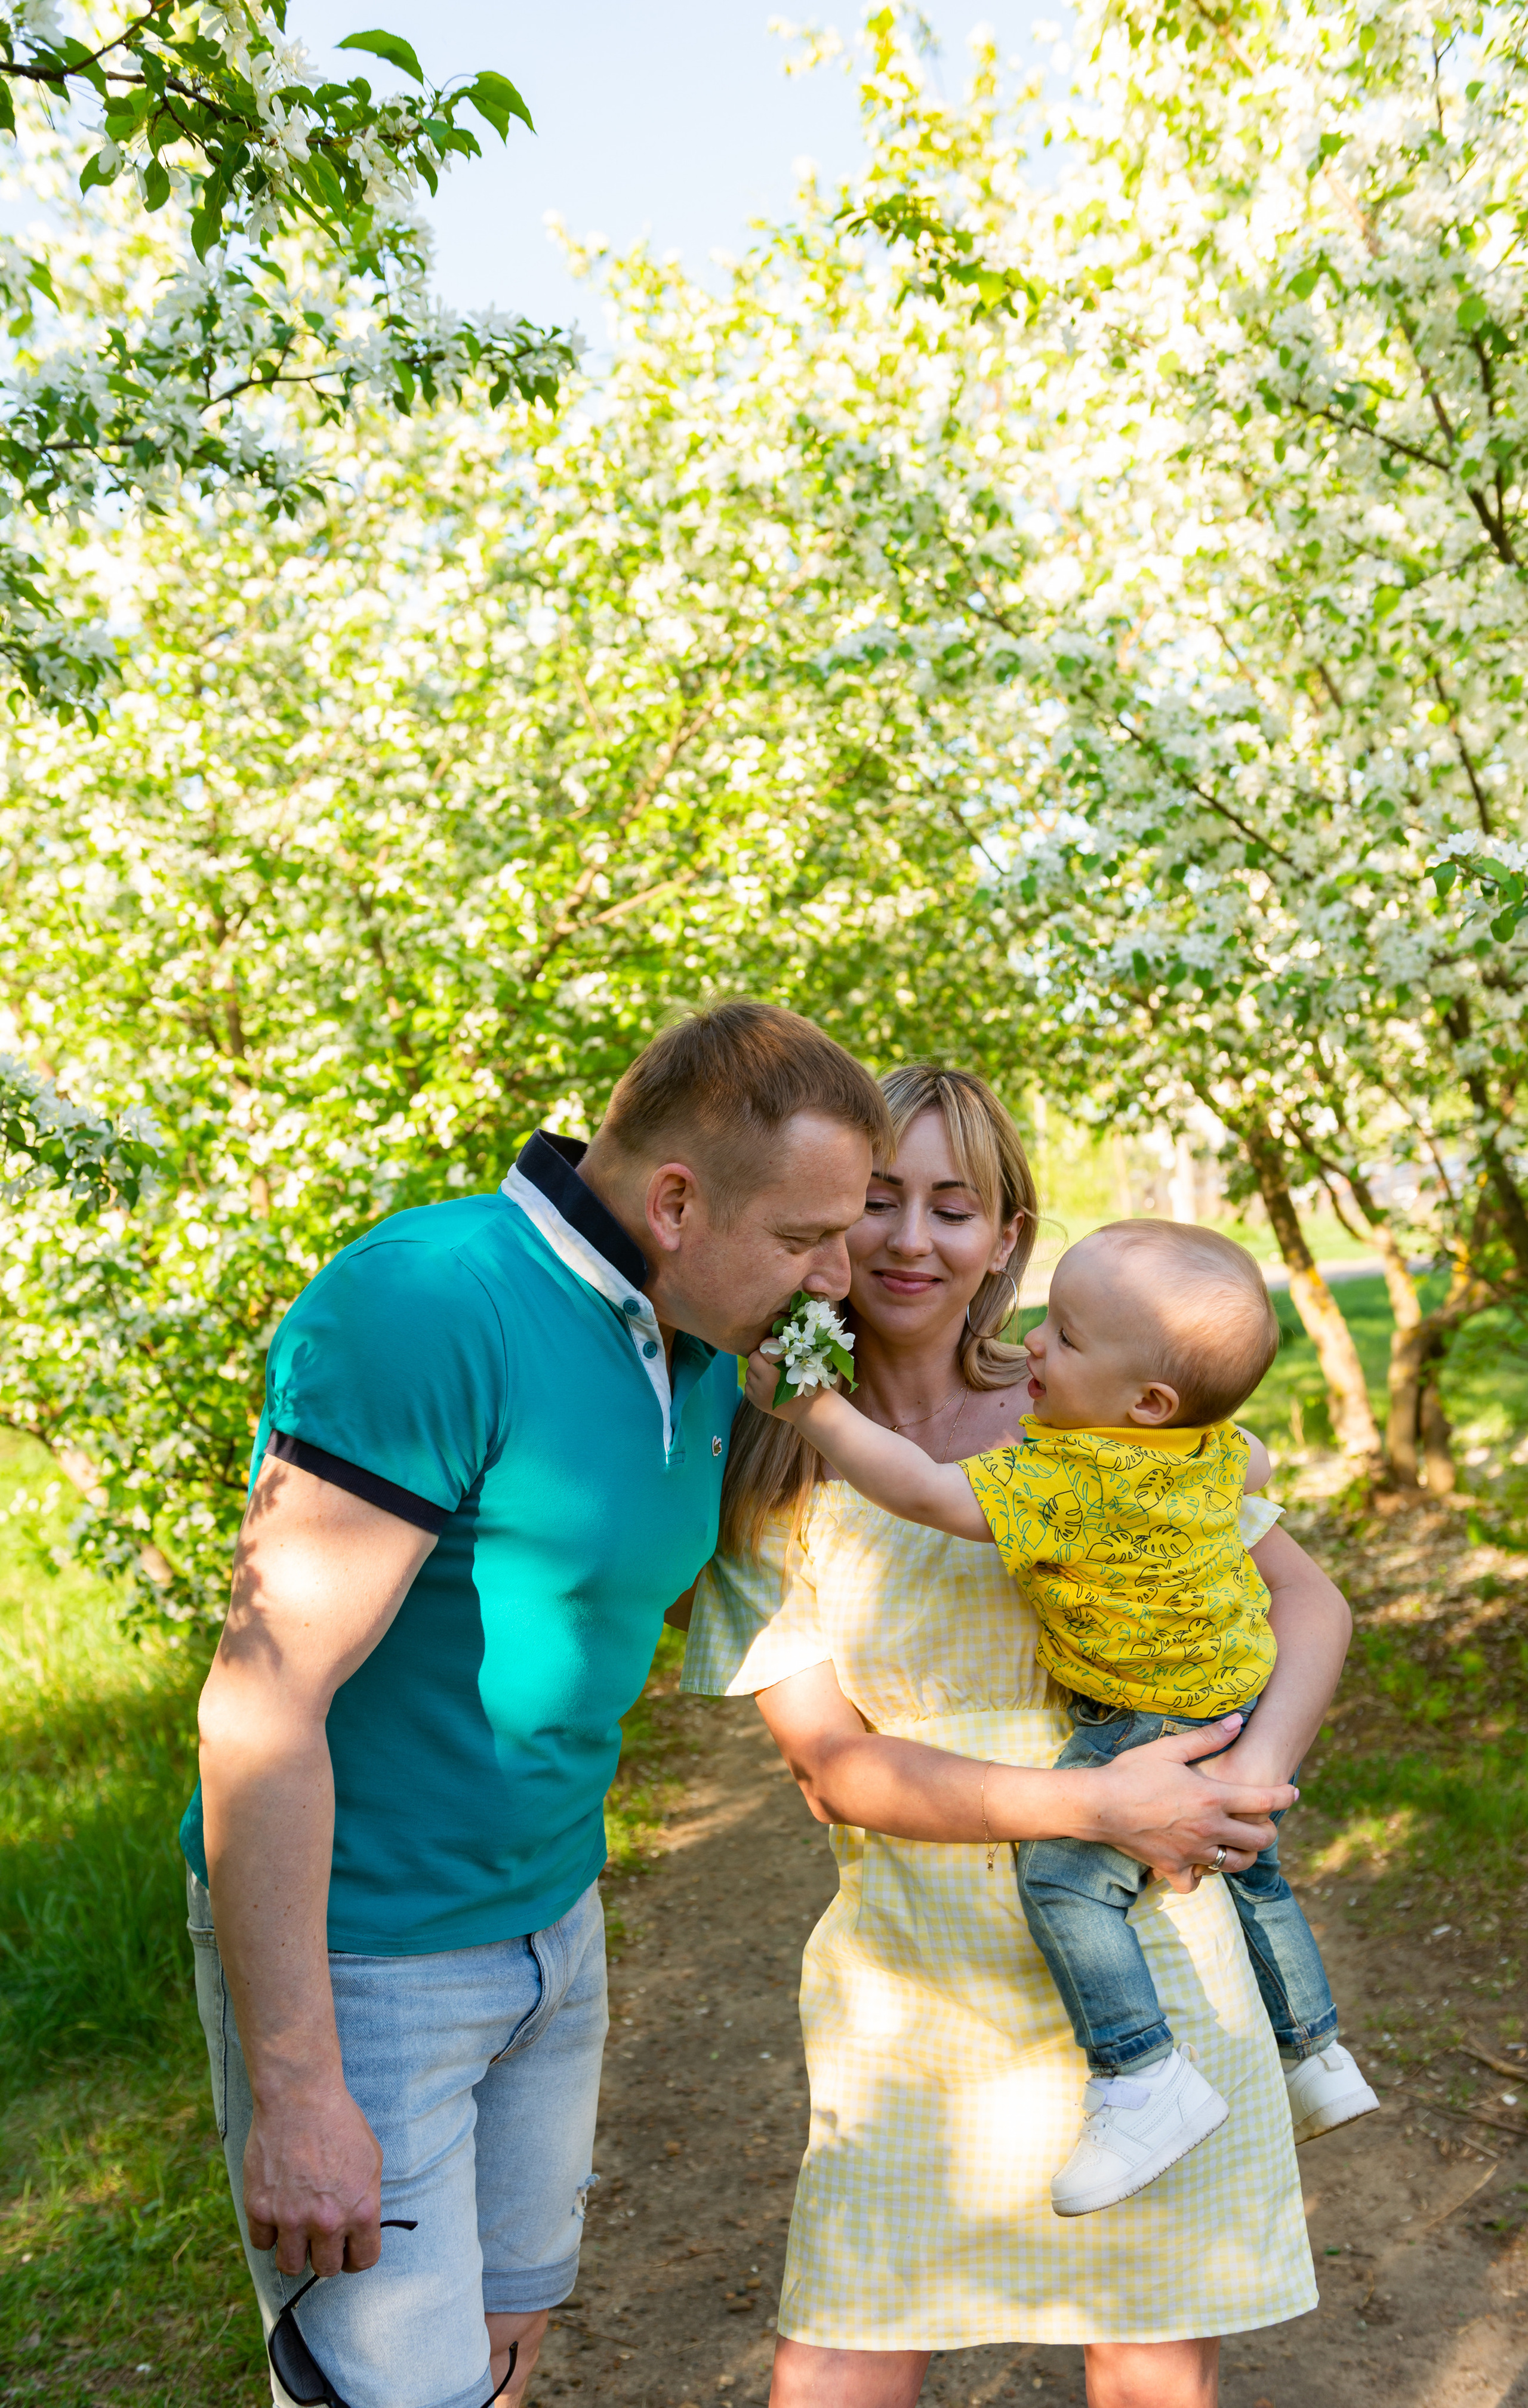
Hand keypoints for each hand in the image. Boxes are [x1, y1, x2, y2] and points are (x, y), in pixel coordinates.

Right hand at [243, 2084, 383, 2276]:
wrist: (300, 2097)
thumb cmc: (340, 2123)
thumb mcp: (372, 2161)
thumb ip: (366, 2201)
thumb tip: (358, 2229)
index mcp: (362, 2211)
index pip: (363, 2260)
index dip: (355, 2258)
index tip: (347, 2251)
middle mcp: (327, 2221)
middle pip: (325, 2269)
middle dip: (324, 2255)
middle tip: (318, 2239)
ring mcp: (291, 2218)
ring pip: (289, 2266)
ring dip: (294, 2252)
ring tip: (295, 2232)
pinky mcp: (260, 2208)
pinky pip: (261, 2243)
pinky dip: (267, 2233)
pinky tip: (274, 2214)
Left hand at [744, 1345, 812, 1421]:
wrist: (809, 1410)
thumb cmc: (810, 1382)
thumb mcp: (804, 1364)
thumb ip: (789, 1351)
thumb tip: (772, 1338)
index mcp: (780, 1370)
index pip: (764, 1348)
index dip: (770, 1346)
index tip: (776, 1350)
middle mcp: (767, 1382)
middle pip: (753, 1358)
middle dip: (761, 1357)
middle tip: (772, 1361)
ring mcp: (759, 1393)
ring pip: (749, 1371)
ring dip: (757, 1370)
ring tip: (771, 1374)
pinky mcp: (755, 1401)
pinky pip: (748, 1384)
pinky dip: (756, 1382)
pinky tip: (769, 1385)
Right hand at [1075, 1721, 1296, 1893]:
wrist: (1098, 1805)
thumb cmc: (1132, 1772)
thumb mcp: (1170, 1748)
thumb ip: (1208, 1737)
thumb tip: (1238, 1720)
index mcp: (1212, 1798)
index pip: (1264, 1800)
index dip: (1284, 1796)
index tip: (1292, 1793)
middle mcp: (1209, 1829)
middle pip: (1259, 1839)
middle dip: (1268, 1830)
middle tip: (1262, 1821)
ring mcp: (1193, 1853)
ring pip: (1236, 1863)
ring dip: (1243, 1853)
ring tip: (1237, 1842)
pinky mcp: (1174, 1869)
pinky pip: (1198, 1882)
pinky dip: (1202, 1875)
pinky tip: (1198, 1863)